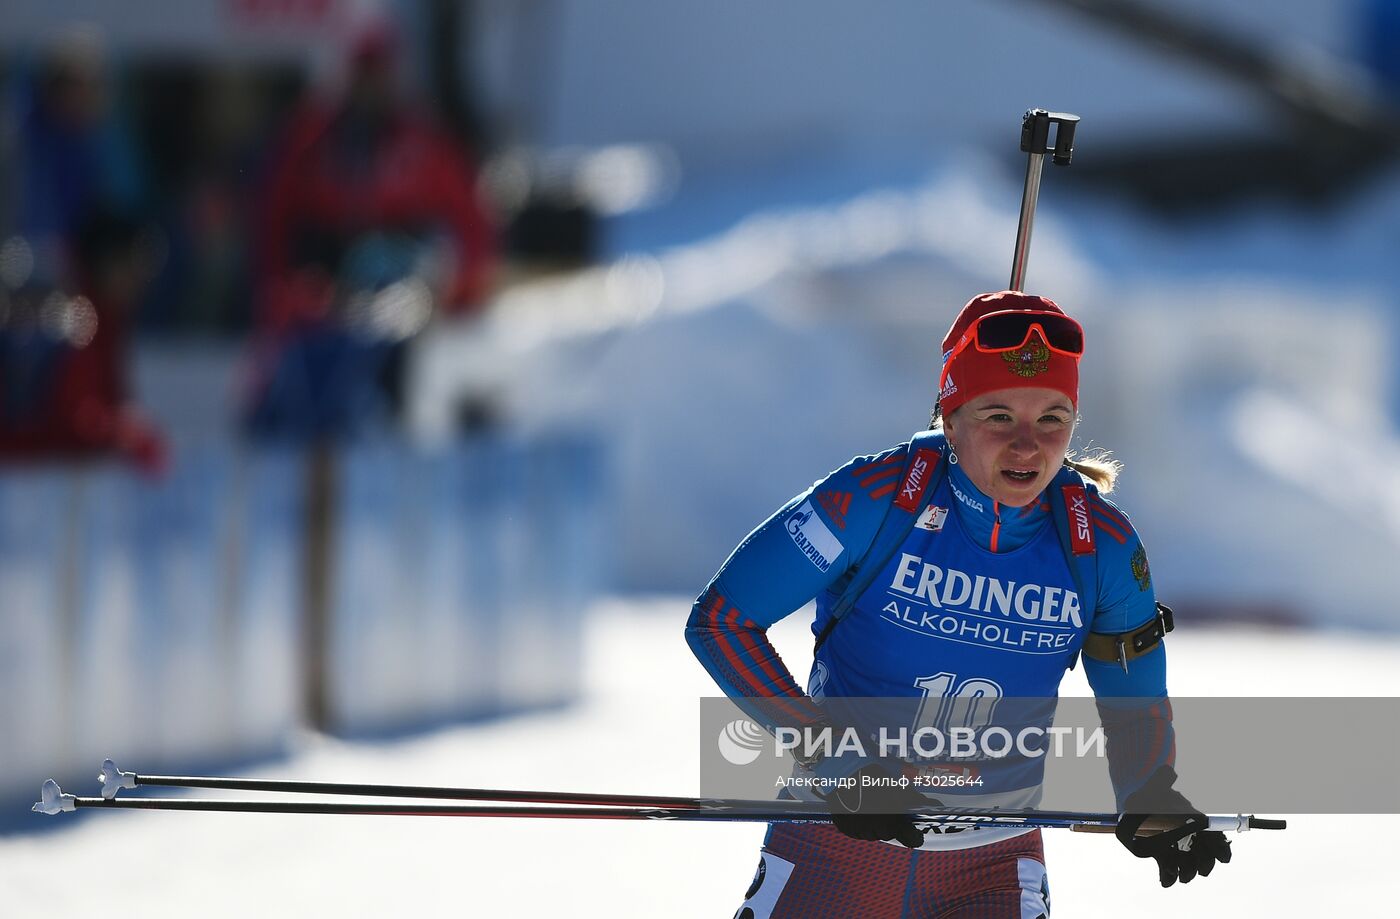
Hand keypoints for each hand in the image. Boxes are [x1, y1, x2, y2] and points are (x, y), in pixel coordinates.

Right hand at [824, 765, 929, 848]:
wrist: (842, 770)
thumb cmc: (874, 776)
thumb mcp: (899, 786)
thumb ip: (917, 800)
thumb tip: (935, 805)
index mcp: (892, 823)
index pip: (912, 840)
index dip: (915, 835)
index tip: (916, 829)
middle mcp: (875, 831)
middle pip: (890, 835)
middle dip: (893, 824)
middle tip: (890, 807)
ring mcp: (858, 830)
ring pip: (873, 834)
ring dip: (876, 824)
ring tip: (873, 805)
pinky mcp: (844, 827)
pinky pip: (857, 831)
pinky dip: (861, 823)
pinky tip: (861, 808)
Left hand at [1116, 766, 1231, 886]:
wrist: (1132, 803)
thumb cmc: (1150, 794)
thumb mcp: (1157, 784)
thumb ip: (1163, 778)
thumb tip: (1168, 771)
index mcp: (1194, 822)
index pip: (1216, 839)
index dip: (1221, 849)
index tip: (1222, 858)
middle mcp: (1189, 837)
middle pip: (1205, 856)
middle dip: (1204, 864)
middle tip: (1199, 868)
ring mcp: (1175, 848)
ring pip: (1188, 865)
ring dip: (1187, 872)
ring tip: (1179, 874)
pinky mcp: (1161, 855)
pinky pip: (1169, 870)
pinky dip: (1168, 877)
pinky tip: (1166, 880)